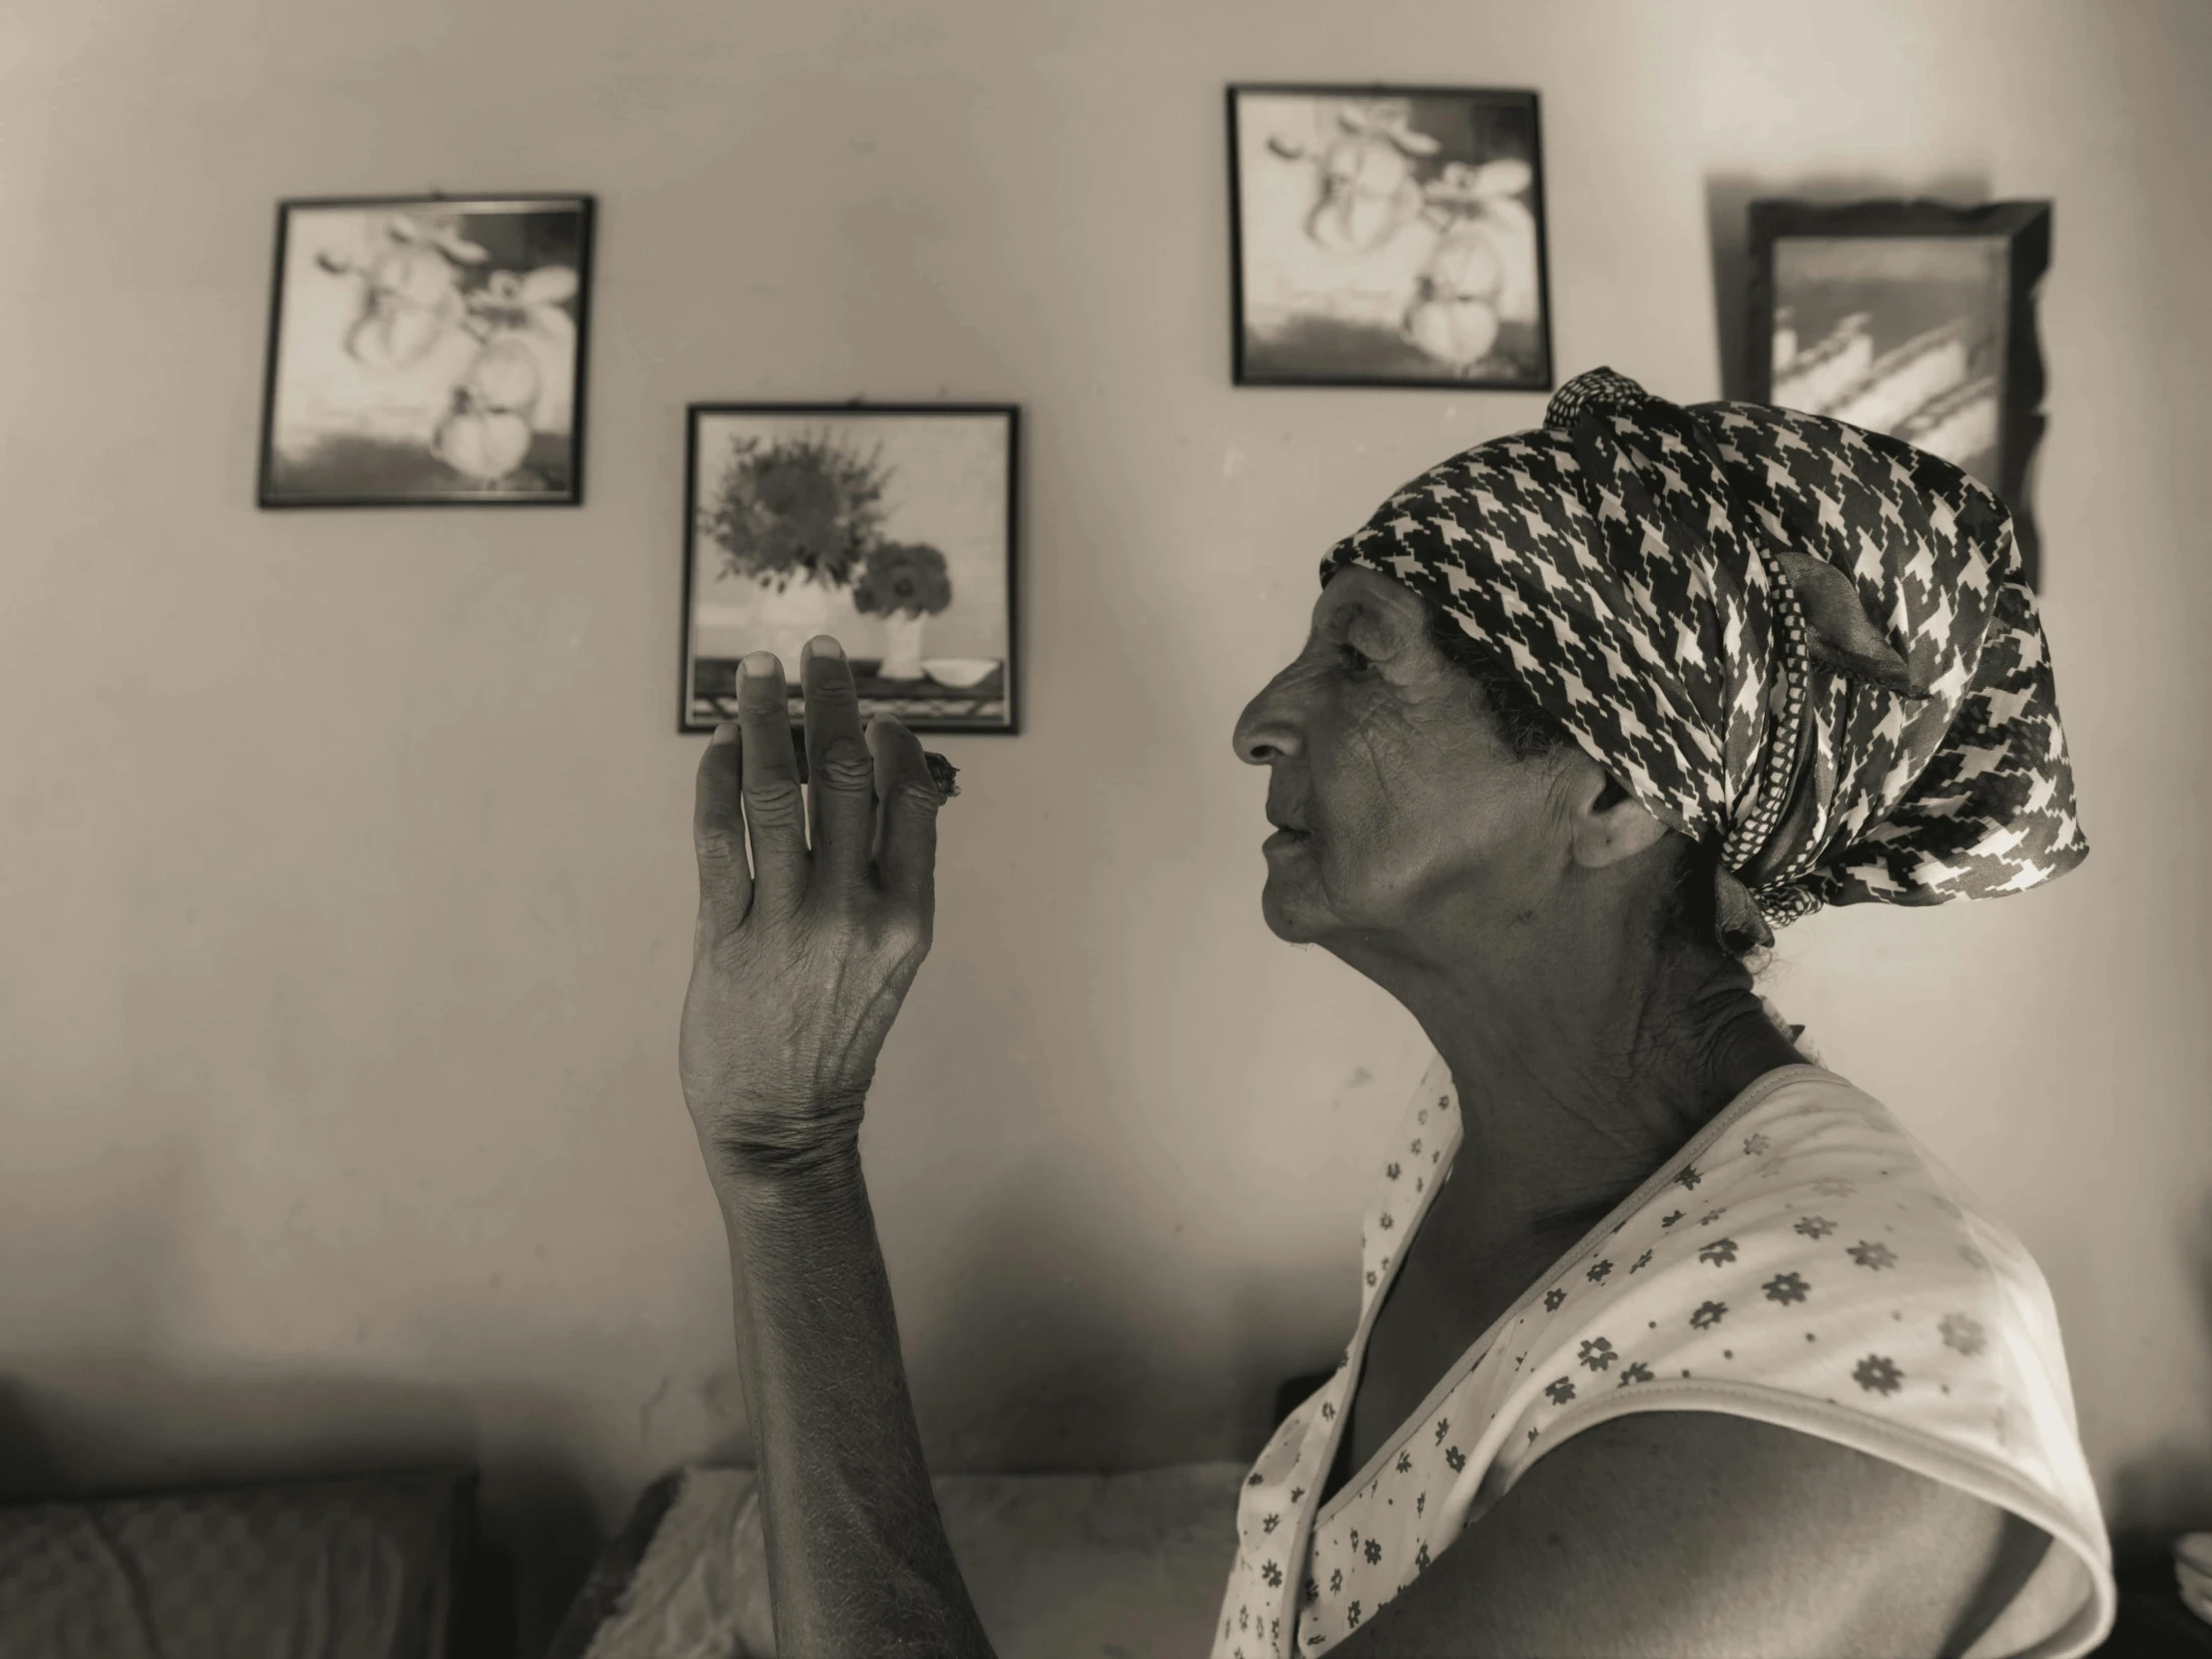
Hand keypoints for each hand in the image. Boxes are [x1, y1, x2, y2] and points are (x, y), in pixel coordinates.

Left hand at [680, 638, 945, 1181]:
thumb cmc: (839, 1032)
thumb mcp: (890, 957)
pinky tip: (719, 745)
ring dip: (763, 717)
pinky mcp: (726, 936)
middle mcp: (855, 912)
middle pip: (843, 774)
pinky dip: (717, 779)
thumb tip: (874, 777)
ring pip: (776, 792)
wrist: (785, 1123)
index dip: (892, 736)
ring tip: (755, 670)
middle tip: (818, 647)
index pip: (910, 795)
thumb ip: (887, 873)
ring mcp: (788, 923)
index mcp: (909, 915)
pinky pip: (719, 836)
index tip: (874, 706)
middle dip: (829, 697)